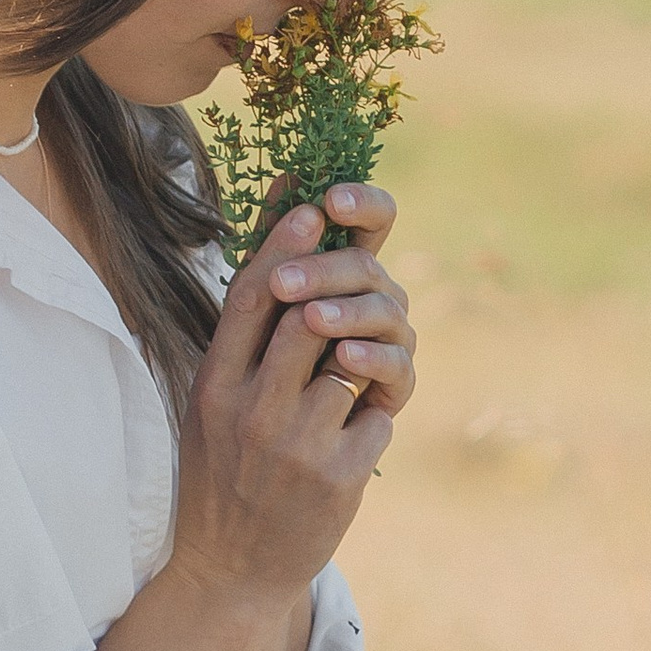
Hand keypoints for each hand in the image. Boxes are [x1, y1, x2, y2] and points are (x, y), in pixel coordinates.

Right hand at [177, 192, 413, 590]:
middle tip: (351, 273)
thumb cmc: (224, 472)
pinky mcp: (339, 477)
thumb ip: (242, 344)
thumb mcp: (212, 405)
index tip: (311, 208)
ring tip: (347, 374)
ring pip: (348, 362)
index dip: (281, 245)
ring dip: (359, 358)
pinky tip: (353, 434)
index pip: (248, 299)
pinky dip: (373, 413)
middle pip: (304, 318)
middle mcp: (250, 411)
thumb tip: (276, 263)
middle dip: (334, 289)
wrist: (231, 571)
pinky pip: (376, 414)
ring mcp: (296, 446)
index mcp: (213, 386)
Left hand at [256, 181, 413, 419]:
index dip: (362, 201)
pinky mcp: (395, 391)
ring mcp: (388, 343)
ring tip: (312, 318)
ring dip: (347, 310)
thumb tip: (287, 174)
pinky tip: (345, 357)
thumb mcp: (253, 315)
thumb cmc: (252, 384)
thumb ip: (269, 251)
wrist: (254, 475)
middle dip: (324, 268)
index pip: (373, 218)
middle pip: (367, 265)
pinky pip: (397, 367)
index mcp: (342, 269)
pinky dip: (372, 359)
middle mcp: (372, 299)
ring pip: (386, 311)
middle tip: (283, 283)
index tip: (329, 199)